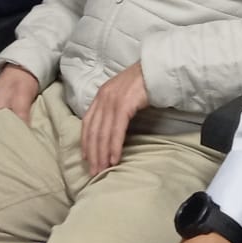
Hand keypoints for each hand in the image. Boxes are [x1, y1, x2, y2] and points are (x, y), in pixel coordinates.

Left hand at [79, 61, 149, 175]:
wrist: (156, 70)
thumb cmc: (142, 83)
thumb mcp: (121, 93)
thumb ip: (112, 107)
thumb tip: (109, 128)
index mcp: (100, 95)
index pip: (87, 122)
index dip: (85, 142)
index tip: (86, 158)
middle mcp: (103, 97)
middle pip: (93, 131)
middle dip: (93, 153)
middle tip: (93, 172)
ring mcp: (112, 101)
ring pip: (103, 133)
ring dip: (102, 154)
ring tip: (103, 170)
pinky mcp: (124, 105)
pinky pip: (116, 131)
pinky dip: (114, 147)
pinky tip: (115, 159)